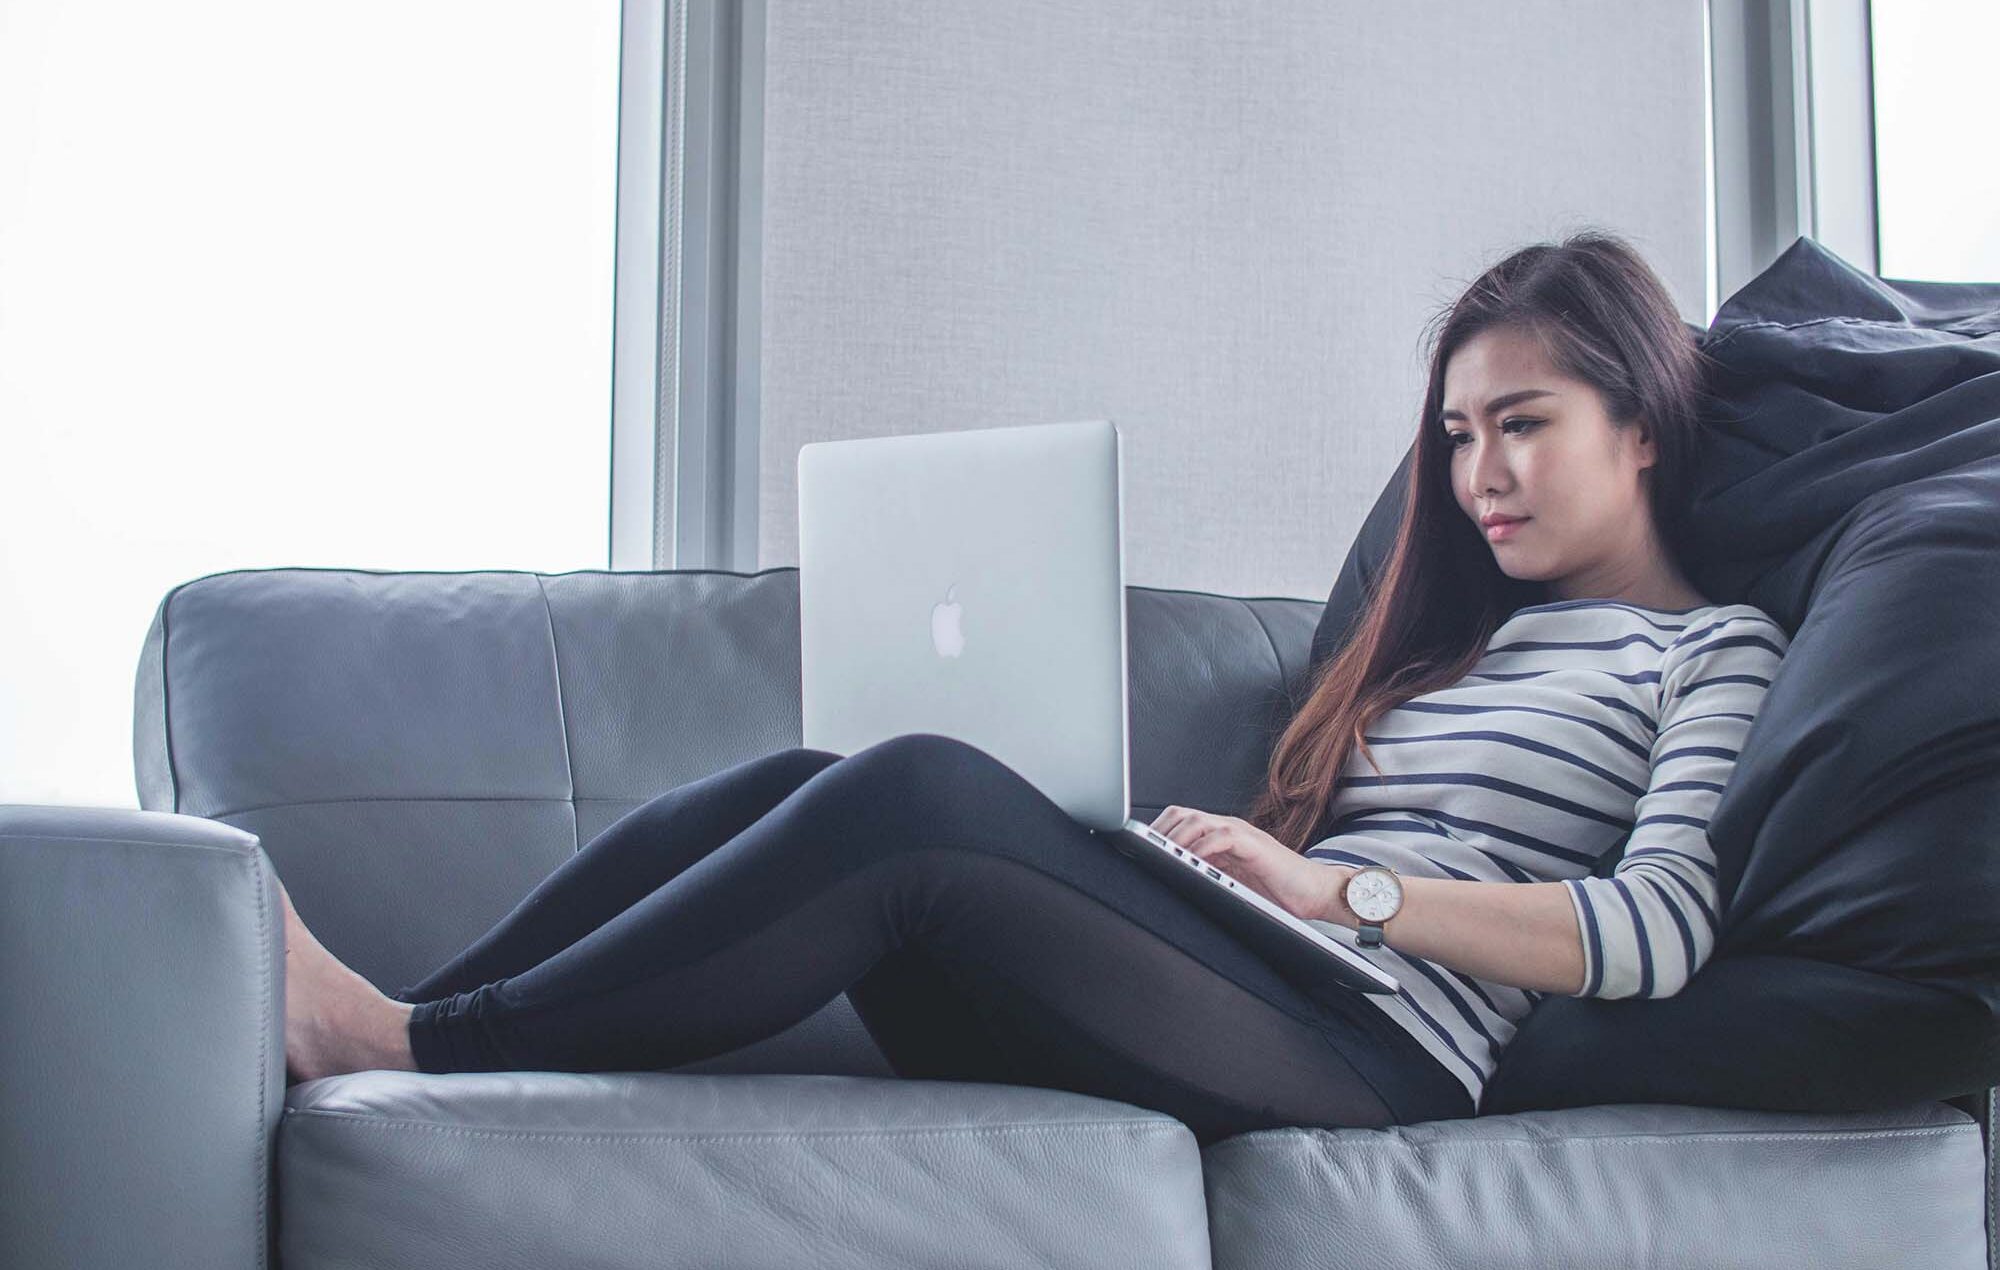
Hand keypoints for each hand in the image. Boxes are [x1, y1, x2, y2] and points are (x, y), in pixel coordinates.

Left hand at [1150, 806, 1352, 923]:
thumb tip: (1173, 882)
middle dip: (1158, 832)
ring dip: (1175, 837)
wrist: (1316, 892)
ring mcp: (1241, 833)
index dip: (1156, 831)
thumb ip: (1207, 874)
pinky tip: (1190, 861)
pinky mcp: (1254, 844)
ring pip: (1197, 820)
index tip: (1135, 848)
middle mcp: (1228, 828)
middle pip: (1182, 814)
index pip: (1180, 821)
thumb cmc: (1278, 891)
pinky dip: (1201, 847)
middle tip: (1142, 852)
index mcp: (1220, 835)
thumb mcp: (1232, 881)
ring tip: (1159, 855)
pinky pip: (1220, 836)